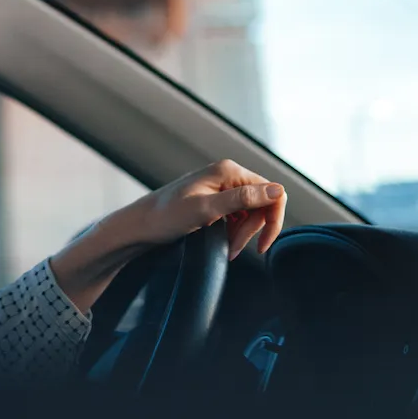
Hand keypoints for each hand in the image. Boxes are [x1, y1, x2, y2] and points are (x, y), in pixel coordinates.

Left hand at [49, 160, 287, 310]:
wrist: (141, 226)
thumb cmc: (166, 216)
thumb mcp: (206, 210)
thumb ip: (242, 199)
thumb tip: (276, 191)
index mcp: (228, 171)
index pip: (273, 192)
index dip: (273, 220)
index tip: (261, 244)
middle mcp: (227, 175)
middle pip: (262, 204)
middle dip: (253, 230)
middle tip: (234, 247)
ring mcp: (221, 187)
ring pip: (251, 213)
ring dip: (243, 234)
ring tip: (227, 248)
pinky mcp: (215, 200)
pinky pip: (238, 216)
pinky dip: (235, 232)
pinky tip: (224, 242)